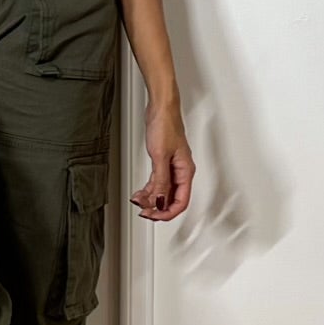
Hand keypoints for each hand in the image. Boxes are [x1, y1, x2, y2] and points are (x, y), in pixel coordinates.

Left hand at [131, 96, 193, 220]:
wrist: (161, 108)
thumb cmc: (165, 126)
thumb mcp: (160, 156)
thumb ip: (160, 181)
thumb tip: (159, 201)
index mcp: (185, 172)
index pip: (181, 202)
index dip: (168, 212)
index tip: (154, 216)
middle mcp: (180, 172)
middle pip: (172, 199)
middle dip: (157, 207)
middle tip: (143, 212)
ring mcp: (172, 167)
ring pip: (163, 191)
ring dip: (151, 199)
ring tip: (138, 202)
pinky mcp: (163, 162)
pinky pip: (157, 182)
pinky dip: (148, 189)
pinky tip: (140, 193)